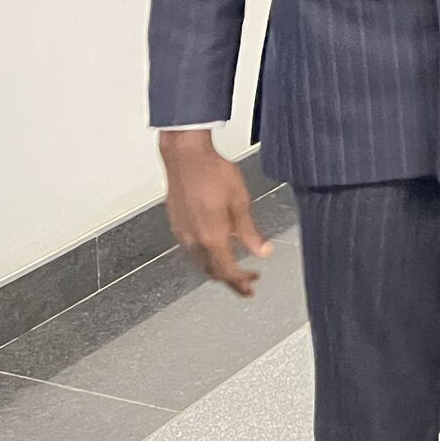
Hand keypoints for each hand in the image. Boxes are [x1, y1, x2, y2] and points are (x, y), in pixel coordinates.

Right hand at [160, 130, 270, 296]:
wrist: (186, 156)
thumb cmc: (213, 173)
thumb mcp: (241, 202)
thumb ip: (250, 232)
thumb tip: (263, 252)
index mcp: (212, 237)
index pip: (227, 271)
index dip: (241, 281)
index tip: (252, 282)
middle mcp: (194, 240)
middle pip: (212, 272)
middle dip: (230, 281)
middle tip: (246, 284)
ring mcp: (182, 233)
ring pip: (200, 263)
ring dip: (217, 270)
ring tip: (233, 271)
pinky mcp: (177, 224)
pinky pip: (192, 250)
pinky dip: (206, 257)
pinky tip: (215, 250)